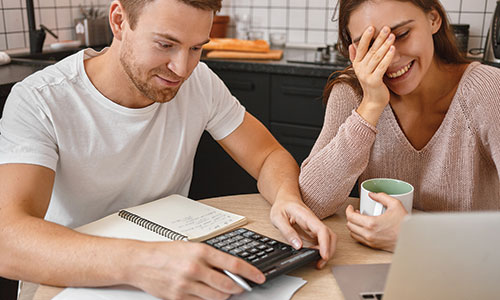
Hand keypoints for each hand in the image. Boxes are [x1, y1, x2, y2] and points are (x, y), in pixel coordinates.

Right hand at [132, 241, 264, 299]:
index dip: (250, 273)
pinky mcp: (179, 297)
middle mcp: (195, 268)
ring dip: (224, 295)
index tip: (258, 277)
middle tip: (241, 286)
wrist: (140, 261)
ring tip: (223, 289)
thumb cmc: (165, 252)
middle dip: (238, 287)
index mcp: (201, 252)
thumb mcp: (191, 246)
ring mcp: (187, 284)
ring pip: (217, 297)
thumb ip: (211, 258)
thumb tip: (231, 268)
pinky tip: (206, 292)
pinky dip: (208, 299)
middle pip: (228, 285)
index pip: (234, 264)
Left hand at [270, 197, 336, 268]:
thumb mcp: (278, 218)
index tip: (324, 255)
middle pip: (330, 236)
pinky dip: (322, 250)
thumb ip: (287, 232)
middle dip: (329, 251)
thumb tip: (298, 246)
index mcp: (306, 216)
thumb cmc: (282, 206)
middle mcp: (314, 221)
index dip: (325, 244)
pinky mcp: (314, 231)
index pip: (321, 230)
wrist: (286, 198)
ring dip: (327, 251)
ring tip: (318, 262)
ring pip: (329, 239)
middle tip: (320, 263)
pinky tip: (314, 255)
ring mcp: (315, 226)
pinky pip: (322, 240)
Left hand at [345, 192, 407, 251]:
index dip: (348, 210)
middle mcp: (368, 234)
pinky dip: (357, 232)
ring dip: (352, 225)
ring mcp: (370, 241)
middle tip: (354, 212)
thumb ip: (382, 197)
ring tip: (358, 219)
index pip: (351, 217)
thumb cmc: (404, 224)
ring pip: (352, 233)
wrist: (411, 239)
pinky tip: (363, 227)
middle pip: (349, 225)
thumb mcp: (395, 205)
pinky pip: (359, 239)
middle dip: (350, 217)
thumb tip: (372, 194)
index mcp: (371, 223)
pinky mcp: (373, 246)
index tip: (350, 207)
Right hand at [350, 26, 394, 125]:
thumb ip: (355, 57)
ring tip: (392, 36)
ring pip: (376, 57)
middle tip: (386, 28)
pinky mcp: (374, 81)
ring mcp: (366, 75)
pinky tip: (393, 49)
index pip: (360, 48)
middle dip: (379, 39)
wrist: (373, 101)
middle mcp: (360, 69)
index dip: (365, 37)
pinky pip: (382, 66)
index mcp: (357, 64)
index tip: (372, 27)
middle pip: (370, 51)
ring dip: (385, 46)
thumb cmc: (371, 84)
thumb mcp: (361, 69)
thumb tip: (351, 45)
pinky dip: (388, 57)